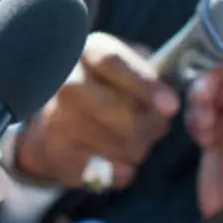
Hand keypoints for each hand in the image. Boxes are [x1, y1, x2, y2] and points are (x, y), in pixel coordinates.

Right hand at [16, 32, 179, 188]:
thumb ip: (151, 76)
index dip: (145, 84)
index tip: (171, 106)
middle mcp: (65, 83)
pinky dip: (121, 169)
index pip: (113, 63)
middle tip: (153, 126)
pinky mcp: (58, 153)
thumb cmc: (103, 91)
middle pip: (126, 113)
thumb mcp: (126, 68)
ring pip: (125, 146)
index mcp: (86, 53)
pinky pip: (113, 170)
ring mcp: (57, 119)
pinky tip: (109, 156)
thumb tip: (168, 104)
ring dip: (137, 148)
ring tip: (125, 139)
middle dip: (151, 126)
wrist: (52, 122)